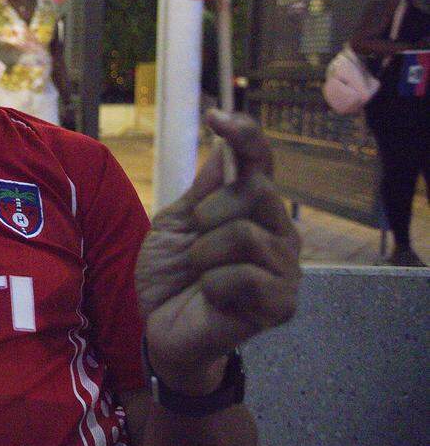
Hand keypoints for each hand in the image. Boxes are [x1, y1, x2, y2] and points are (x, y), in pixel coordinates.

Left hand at [136, 111, 300, 393]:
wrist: (159, 328)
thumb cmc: (170, 274)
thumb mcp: (176, 223)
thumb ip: (204, 189)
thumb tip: (225, 145)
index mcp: (253, 208)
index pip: (261, 161)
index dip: (244, 135)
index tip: (216, 117)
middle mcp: (278, 232)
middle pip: (255, 191)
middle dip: (208, 212)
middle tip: (195, 240)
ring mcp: (285, 268)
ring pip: (244, 235)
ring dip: (204, 255)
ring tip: (200, 274)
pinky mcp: (282, 304)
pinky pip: (242, 276)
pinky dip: (212, 285)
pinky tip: (212, 298)